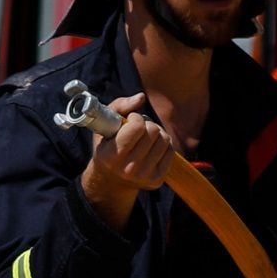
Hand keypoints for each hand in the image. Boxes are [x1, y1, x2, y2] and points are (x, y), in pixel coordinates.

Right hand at [78, 91, 170, 225]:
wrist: (111, 180)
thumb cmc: (108, 145)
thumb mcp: (105, 124)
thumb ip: (120, 106)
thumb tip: (141, 97)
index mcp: (111, 155)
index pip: (137, 127)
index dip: (136, 118)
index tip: (131, 120)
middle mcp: (128, 169)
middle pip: (153, 131)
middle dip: (147, 124)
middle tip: (139, 129)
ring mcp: (144, 176)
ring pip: (165, 139)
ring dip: (157, 133)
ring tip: (146, 137)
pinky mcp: (157, 180)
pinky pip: (171, 151)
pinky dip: (163, 145)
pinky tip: (152, 147)